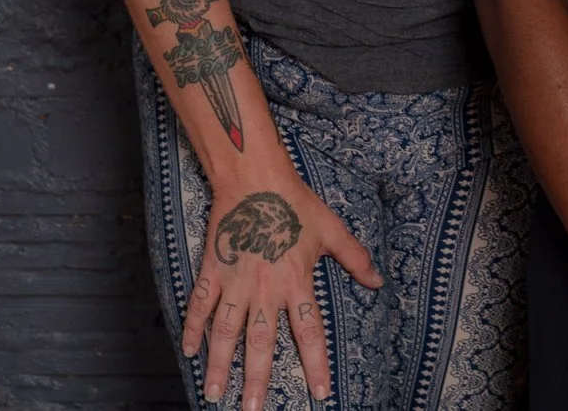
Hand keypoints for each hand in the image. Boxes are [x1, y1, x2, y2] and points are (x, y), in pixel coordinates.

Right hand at [183, 174, 383, 410]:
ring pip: (226, 333)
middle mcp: (266, 290)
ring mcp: (236, 283)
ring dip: (221, 366)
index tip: (320, 393)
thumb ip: (355, 258)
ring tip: (214, 395)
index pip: (309, 333)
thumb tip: (378, 281)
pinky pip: (200, 306)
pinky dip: (192, 328)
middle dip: (258, 381)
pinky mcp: (213, 271)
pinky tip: (189, 352)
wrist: (255, 179)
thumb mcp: (332, 230)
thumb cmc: (296, 203)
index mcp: (297, 283)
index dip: (316, 365)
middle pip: (261, 344)